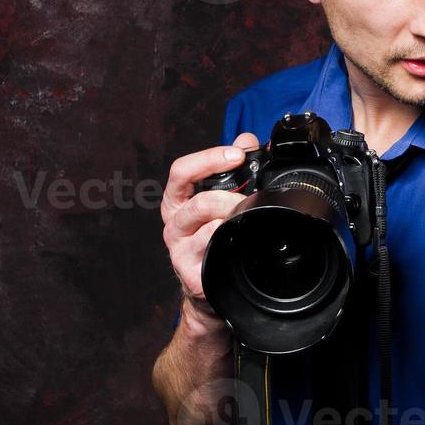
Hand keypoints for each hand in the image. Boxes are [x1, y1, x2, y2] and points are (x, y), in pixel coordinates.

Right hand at [161, 132, 259, 310]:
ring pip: (205, 227)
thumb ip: (232, 167)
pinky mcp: (192, 274)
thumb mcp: (219, 197)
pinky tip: (235, 241)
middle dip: (229, 196)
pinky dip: (226, 243)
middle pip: (197, 201)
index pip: (182, 171)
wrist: (210, 284)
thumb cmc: (213, 236)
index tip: (237, 155)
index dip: (209, 158)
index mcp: (178, 201)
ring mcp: (180, 250)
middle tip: (249, 198)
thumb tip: (246, 140)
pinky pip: (210, 254)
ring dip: (230, 219)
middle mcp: (175, 224)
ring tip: (245, 218)